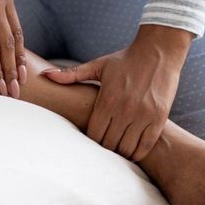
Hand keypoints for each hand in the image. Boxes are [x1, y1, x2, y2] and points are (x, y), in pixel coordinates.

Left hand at [42, 24, 192, 160]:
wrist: (158, 50)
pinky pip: (146, 145)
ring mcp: (143, 115)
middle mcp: (124, 110)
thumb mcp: (98, 66)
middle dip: (105, 150)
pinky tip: (133, 149)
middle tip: (103, 150)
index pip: (94, 135)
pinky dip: (138, 152)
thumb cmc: (126, 59)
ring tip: (117, 150)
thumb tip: (45, 74)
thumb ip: (72, 74)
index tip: (91, 142)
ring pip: (127, 149)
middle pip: (109, 145)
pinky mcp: (159, 118)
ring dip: (121, 153)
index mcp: (107, 99)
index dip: (91, 142)